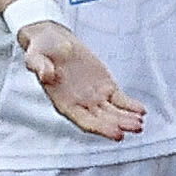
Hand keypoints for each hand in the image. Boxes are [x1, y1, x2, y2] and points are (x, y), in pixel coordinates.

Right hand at [19, 22, 145, 137]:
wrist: (53, 41)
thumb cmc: (42, 51)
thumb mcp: (35, 56)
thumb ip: (39, 66)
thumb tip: (46, 74)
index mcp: (64, 103)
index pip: (85, 121)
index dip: (101, 128)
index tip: (116, 133)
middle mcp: (81, 104)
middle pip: (104, 120)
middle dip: (120, 124)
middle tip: (135, 127)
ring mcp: (95, 97)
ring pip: (114, 112)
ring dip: (128, 118)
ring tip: (140, 122)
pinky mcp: (105, 86)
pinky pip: (120, 99)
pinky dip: (131, 105)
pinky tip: (141, 110)